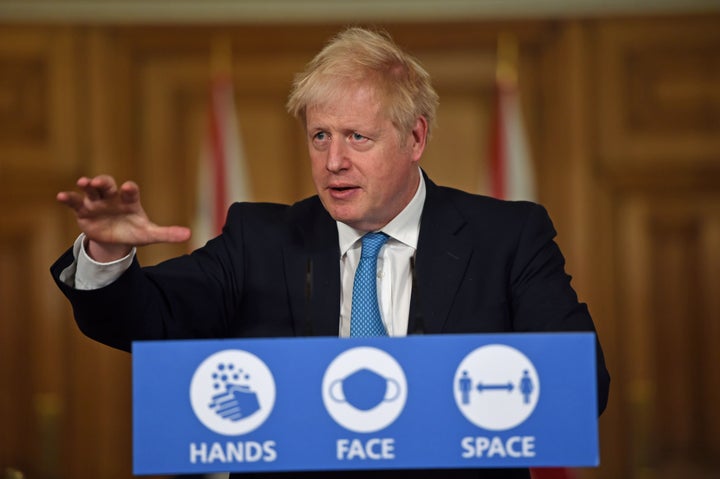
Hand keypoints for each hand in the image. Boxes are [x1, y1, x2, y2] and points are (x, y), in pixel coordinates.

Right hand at [56, 175, 190, 261]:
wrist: (114, 239)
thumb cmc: (134, 231)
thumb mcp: (149, 235)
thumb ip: (167, 233)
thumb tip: (189, 235)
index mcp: (130, 201)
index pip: (130, 192)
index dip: (129, 189)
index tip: (128, 188)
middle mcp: (112, 198)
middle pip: (107, 185)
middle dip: (103, 182)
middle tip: (99, 181)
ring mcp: (97, 202)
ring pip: (90, 190)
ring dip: (86, 185)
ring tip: (83, 182)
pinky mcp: (83, 210)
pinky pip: (75, 202)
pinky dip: (68, 198)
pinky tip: (60, 196)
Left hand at [209, 385, 260, 420]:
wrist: (262, 400)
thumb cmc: (251, 393)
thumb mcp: (243, 388)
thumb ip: (234, 386)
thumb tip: (226, 384)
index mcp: (240, 394)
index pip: (227, 396)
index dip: (218, 397)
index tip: (212, 399)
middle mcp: (241, 401)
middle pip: (227, 404)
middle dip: (218, 406)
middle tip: (210, 407)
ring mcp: (243, 408)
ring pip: (230, 411)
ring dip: (222, 412)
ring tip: (216, 413)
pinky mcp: (246, 415)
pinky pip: (237, 417)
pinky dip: (230, 417)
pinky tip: (224, 417)